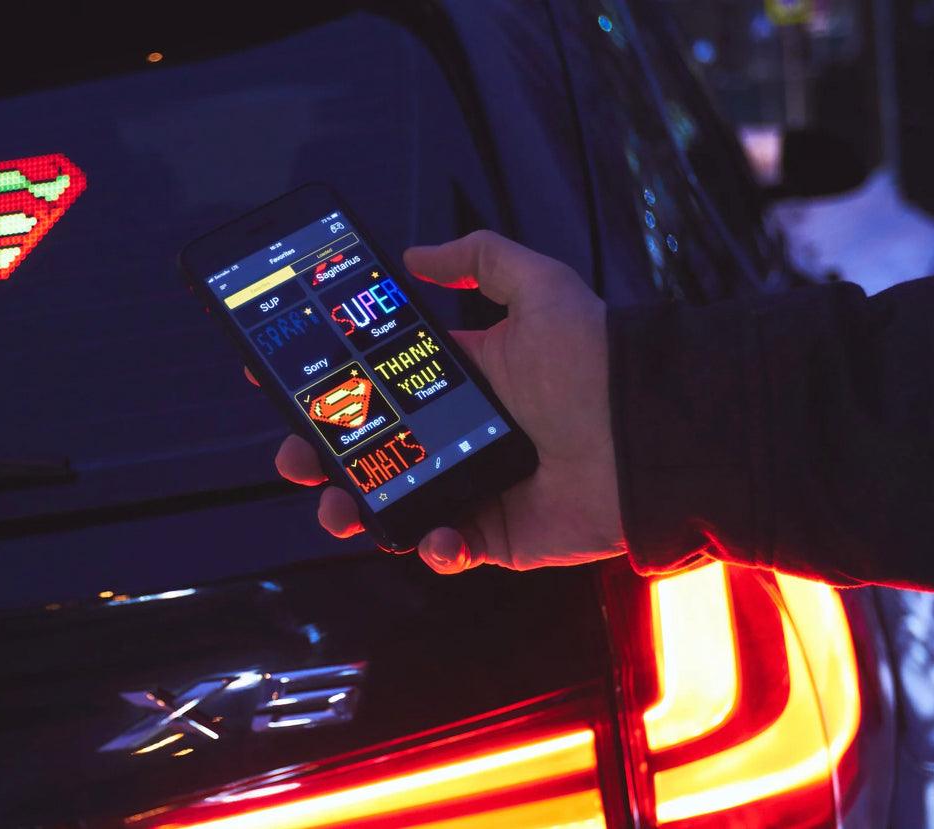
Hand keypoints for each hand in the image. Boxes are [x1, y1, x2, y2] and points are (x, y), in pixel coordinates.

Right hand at [255, 230, 625, 573]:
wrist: (651, 435)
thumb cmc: (600, 361)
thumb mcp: (539, 287)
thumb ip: (479, 259)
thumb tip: (416, 253)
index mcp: (458, 380)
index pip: (376, 383)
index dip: (328, 385)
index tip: (282, 382)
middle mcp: (456, 433)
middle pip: (368, 449)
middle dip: (320, 454)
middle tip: (297, 453)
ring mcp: (470, 485)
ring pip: (390, 504)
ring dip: (352, 509)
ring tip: (338, 506)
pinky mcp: (493, 534)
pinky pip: (444, 548)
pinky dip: (429, 547)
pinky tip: (434, 533)